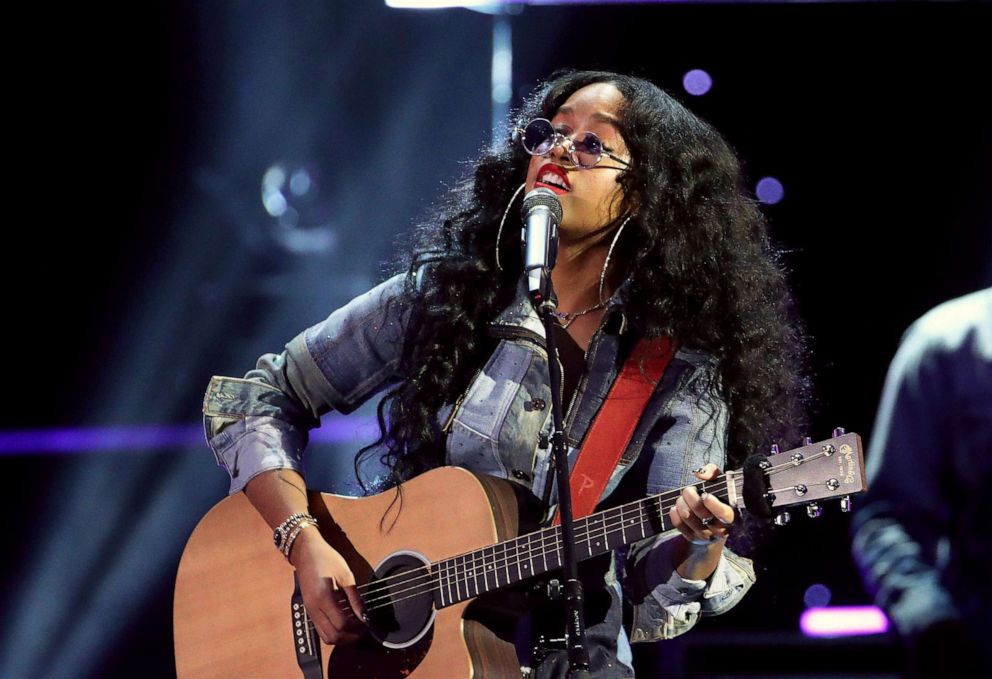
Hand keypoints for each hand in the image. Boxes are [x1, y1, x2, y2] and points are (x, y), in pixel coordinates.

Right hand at [289, 529, 368, 644]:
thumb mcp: (346, 575)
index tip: (367, 624)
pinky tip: (345, 622)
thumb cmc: (326, 559)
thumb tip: (364, 616)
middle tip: (364, 629)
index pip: (341, 624)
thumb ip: (355, 598)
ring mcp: (309, 611)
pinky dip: (334, 632)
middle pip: (333, 636)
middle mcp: (313, 608)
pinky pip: (321, 630)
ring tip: (355, 628)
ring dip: (342, 637)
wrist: (306, 552)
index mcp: (323, 597)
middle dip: (351, 637)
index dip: (357, 628)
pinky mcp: (309, 611)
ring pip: (326, 637)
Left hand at [669, 464, 734, 579]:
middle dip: (692, 499)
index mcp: (732, 516)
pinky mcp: (693, 538)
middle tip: (688, 490)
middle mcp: (720, 529)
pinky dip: (675, 515)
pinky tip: (675, 507)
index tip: (705, 495)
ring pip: (690, 519)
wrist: (715, 519)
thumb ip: (713, 472)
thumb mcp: (720, 481)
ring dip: (682, 504)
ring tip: (682, 497)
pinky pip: (680, 527)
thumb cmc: (719, 496)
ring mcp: (706, 535)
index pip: (724, 515)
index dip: (714, 505)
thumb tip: (700, 474)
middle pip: (703, 515)